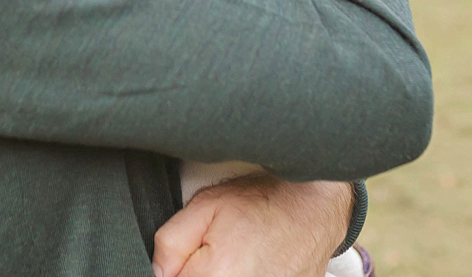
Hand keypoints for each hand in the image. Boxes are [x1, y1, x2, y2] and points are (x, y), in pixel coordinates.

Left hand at [153, 175, 352, 276]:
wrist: (314, 206)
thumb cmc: (263, 202)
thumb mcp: (205, 206)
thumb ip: (170, 243)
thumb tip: (156, 272)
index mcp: (216, 276)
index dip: (177, 270)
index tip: (189, 257)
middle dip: (198, 272)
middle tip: (214, 254)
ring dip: (223, 275)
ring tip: (237, 258)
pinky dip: (247, 275)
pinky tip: (253, 265)